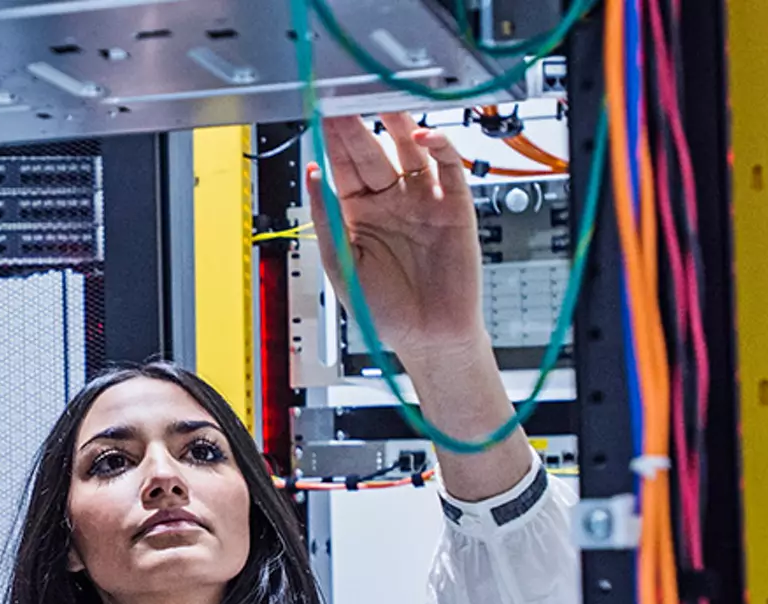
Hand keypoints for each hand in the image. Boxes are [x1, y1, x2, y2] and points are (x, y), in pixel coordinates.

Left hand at [305, 113, 489, 366]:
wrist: (429, 339)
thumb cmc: (383, 312)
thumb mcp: (341, 265)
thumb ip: (327, 220)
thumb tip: (312, 177)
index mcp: (359, 212)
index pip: (343, 166)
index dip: (332, 142)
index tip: (320, 114)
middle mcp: (391, 200)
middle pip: (372, 151)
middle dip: (357, 126)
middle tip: (344, 99)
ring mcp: (423, 200)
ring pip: (409, 150)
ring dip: (396, 123)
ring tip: (381, 99)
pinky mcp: (455, 205)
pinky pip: (448, 167)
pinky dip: (438, 147)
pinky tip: (420, 136)